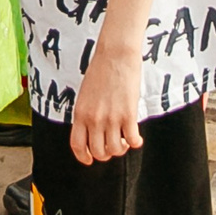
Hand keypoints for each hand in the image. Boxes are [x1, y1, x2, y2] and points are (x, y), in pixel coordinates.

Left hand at [68, 48, 144, 164]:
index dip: (84, 157)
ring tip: (125, 140)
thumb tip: (92, 131)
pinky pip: (132, 140)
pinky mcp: (128, 114)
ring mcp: (111, 118)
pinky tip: (137, 138)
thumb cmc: (100, 71)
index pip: (77, 145)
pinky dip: (136, 143)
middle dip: (107, 154)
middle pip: (98, 152)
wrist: (115, 55)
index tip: (91, 159)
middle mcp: (94, 119)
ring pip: (115, 149)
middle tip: (114, 145)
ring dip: (121, 149)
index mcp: (80, 114)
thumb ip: (86, 114)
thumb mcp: (85, 95)